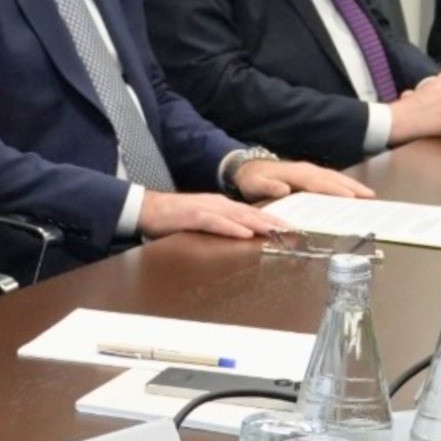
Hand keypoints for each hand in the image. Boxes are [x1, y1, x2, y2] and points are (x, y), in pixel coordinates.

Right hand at [136, 190, 292, 240]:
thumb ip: (219, 226)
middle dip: (273, 221)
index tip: (290, 228)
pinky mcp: (192, 216)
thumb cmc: (173, 218)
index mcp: (219, 205)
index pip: (251, 212)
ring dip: (259, 222)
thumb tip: (240, 237)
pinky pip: (216, 222)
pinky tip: (245, 233)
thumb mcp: (201, 221)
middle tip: (294, 230)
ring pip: (237, 215)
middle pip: (250, 212)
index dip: (271, 219)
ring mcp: (205, 208)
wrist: (146, 209)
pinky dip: (231, 227)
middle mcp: (216, 204)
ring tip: (277, 231)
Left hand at [233, 158, 373, 202]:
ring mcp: (310, 170)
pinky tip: (355, 192)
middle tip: (369, 196)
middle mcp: (305, 169)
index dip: (333, 189)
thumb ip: (267, 187)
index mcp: (294, 173)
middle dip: (351, 186)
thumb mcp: (253, 184)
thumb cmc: (252, 179)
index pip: (317, 182)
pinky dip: (345, 184)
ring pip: (334, 177)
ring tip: (369, 194)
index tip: (350, 197)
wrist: (248, 168)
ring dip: (352, 184)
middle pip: (331, 178)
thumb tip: (284, 189)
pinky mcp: (311, 174)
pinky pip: (331, 178)